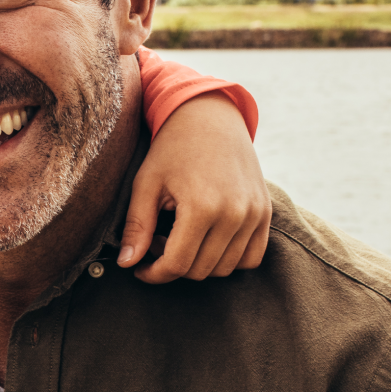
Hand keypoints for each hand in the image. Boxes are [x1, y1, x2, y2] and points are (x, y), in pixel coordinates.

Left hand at [120, 90, 270, 283]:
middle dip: (172, 266)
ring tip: (179, 237)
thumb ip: (137, 227)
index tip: (140, 269)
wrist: (211, 117)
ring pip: (225, 268)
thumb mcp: (146, 184)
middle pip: (200, 271)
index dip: (154, 274)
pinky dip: (229, 259)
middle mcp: (234, 214)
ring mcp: (255, 214)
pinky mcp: (265, 212)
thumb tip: (126, 265)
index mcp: (202, 207)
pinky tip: (206, 241)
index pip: (177, 265)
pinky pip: (251, 257)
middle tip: (156, 242)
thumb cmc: (173, 149)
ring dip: (199, 264)